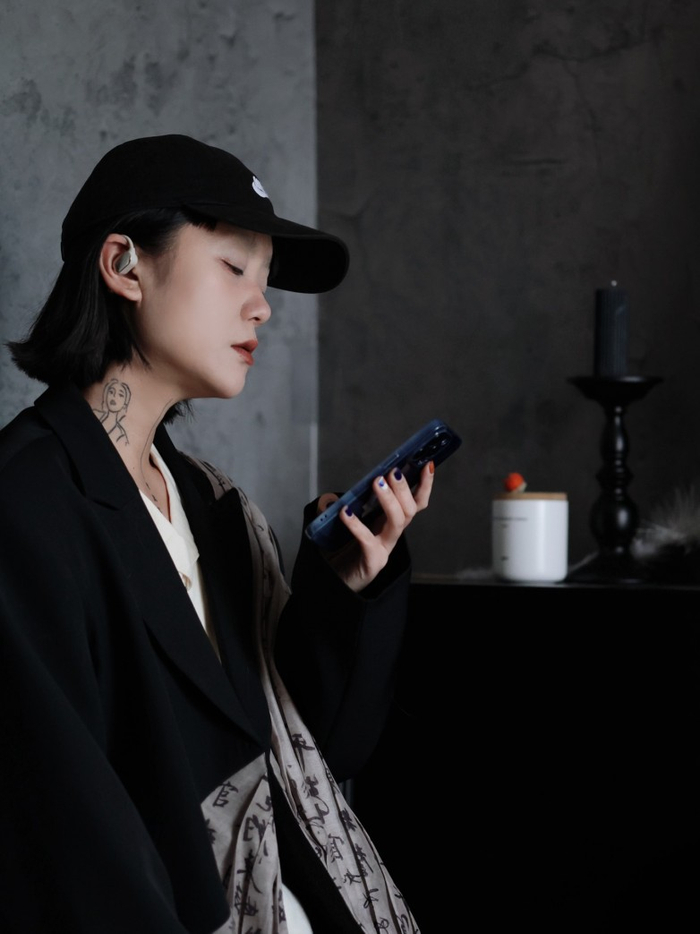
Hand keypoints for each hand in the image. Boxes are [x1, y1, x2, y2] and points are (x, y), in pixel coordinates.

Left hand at [317, 461, 434, 592]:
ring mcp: (384, 548)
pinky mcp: (372, 561)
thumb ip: (335, 509)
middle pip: (409, 510)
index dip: (424, 485)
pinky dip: (357, 525)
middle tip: (392, 471)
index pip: (415, 502)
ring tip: (377, 482)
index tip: (426, 464)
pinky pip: (367, 540)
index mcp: (390, 523)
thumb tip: (329, 499)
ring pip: (398, 522)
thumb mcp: (340, 524)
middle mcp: (391, 534)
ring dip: (389, 500)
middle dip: (403, 488)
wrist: (335, 583)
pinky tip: (344, 512)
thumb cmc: (342, 553)